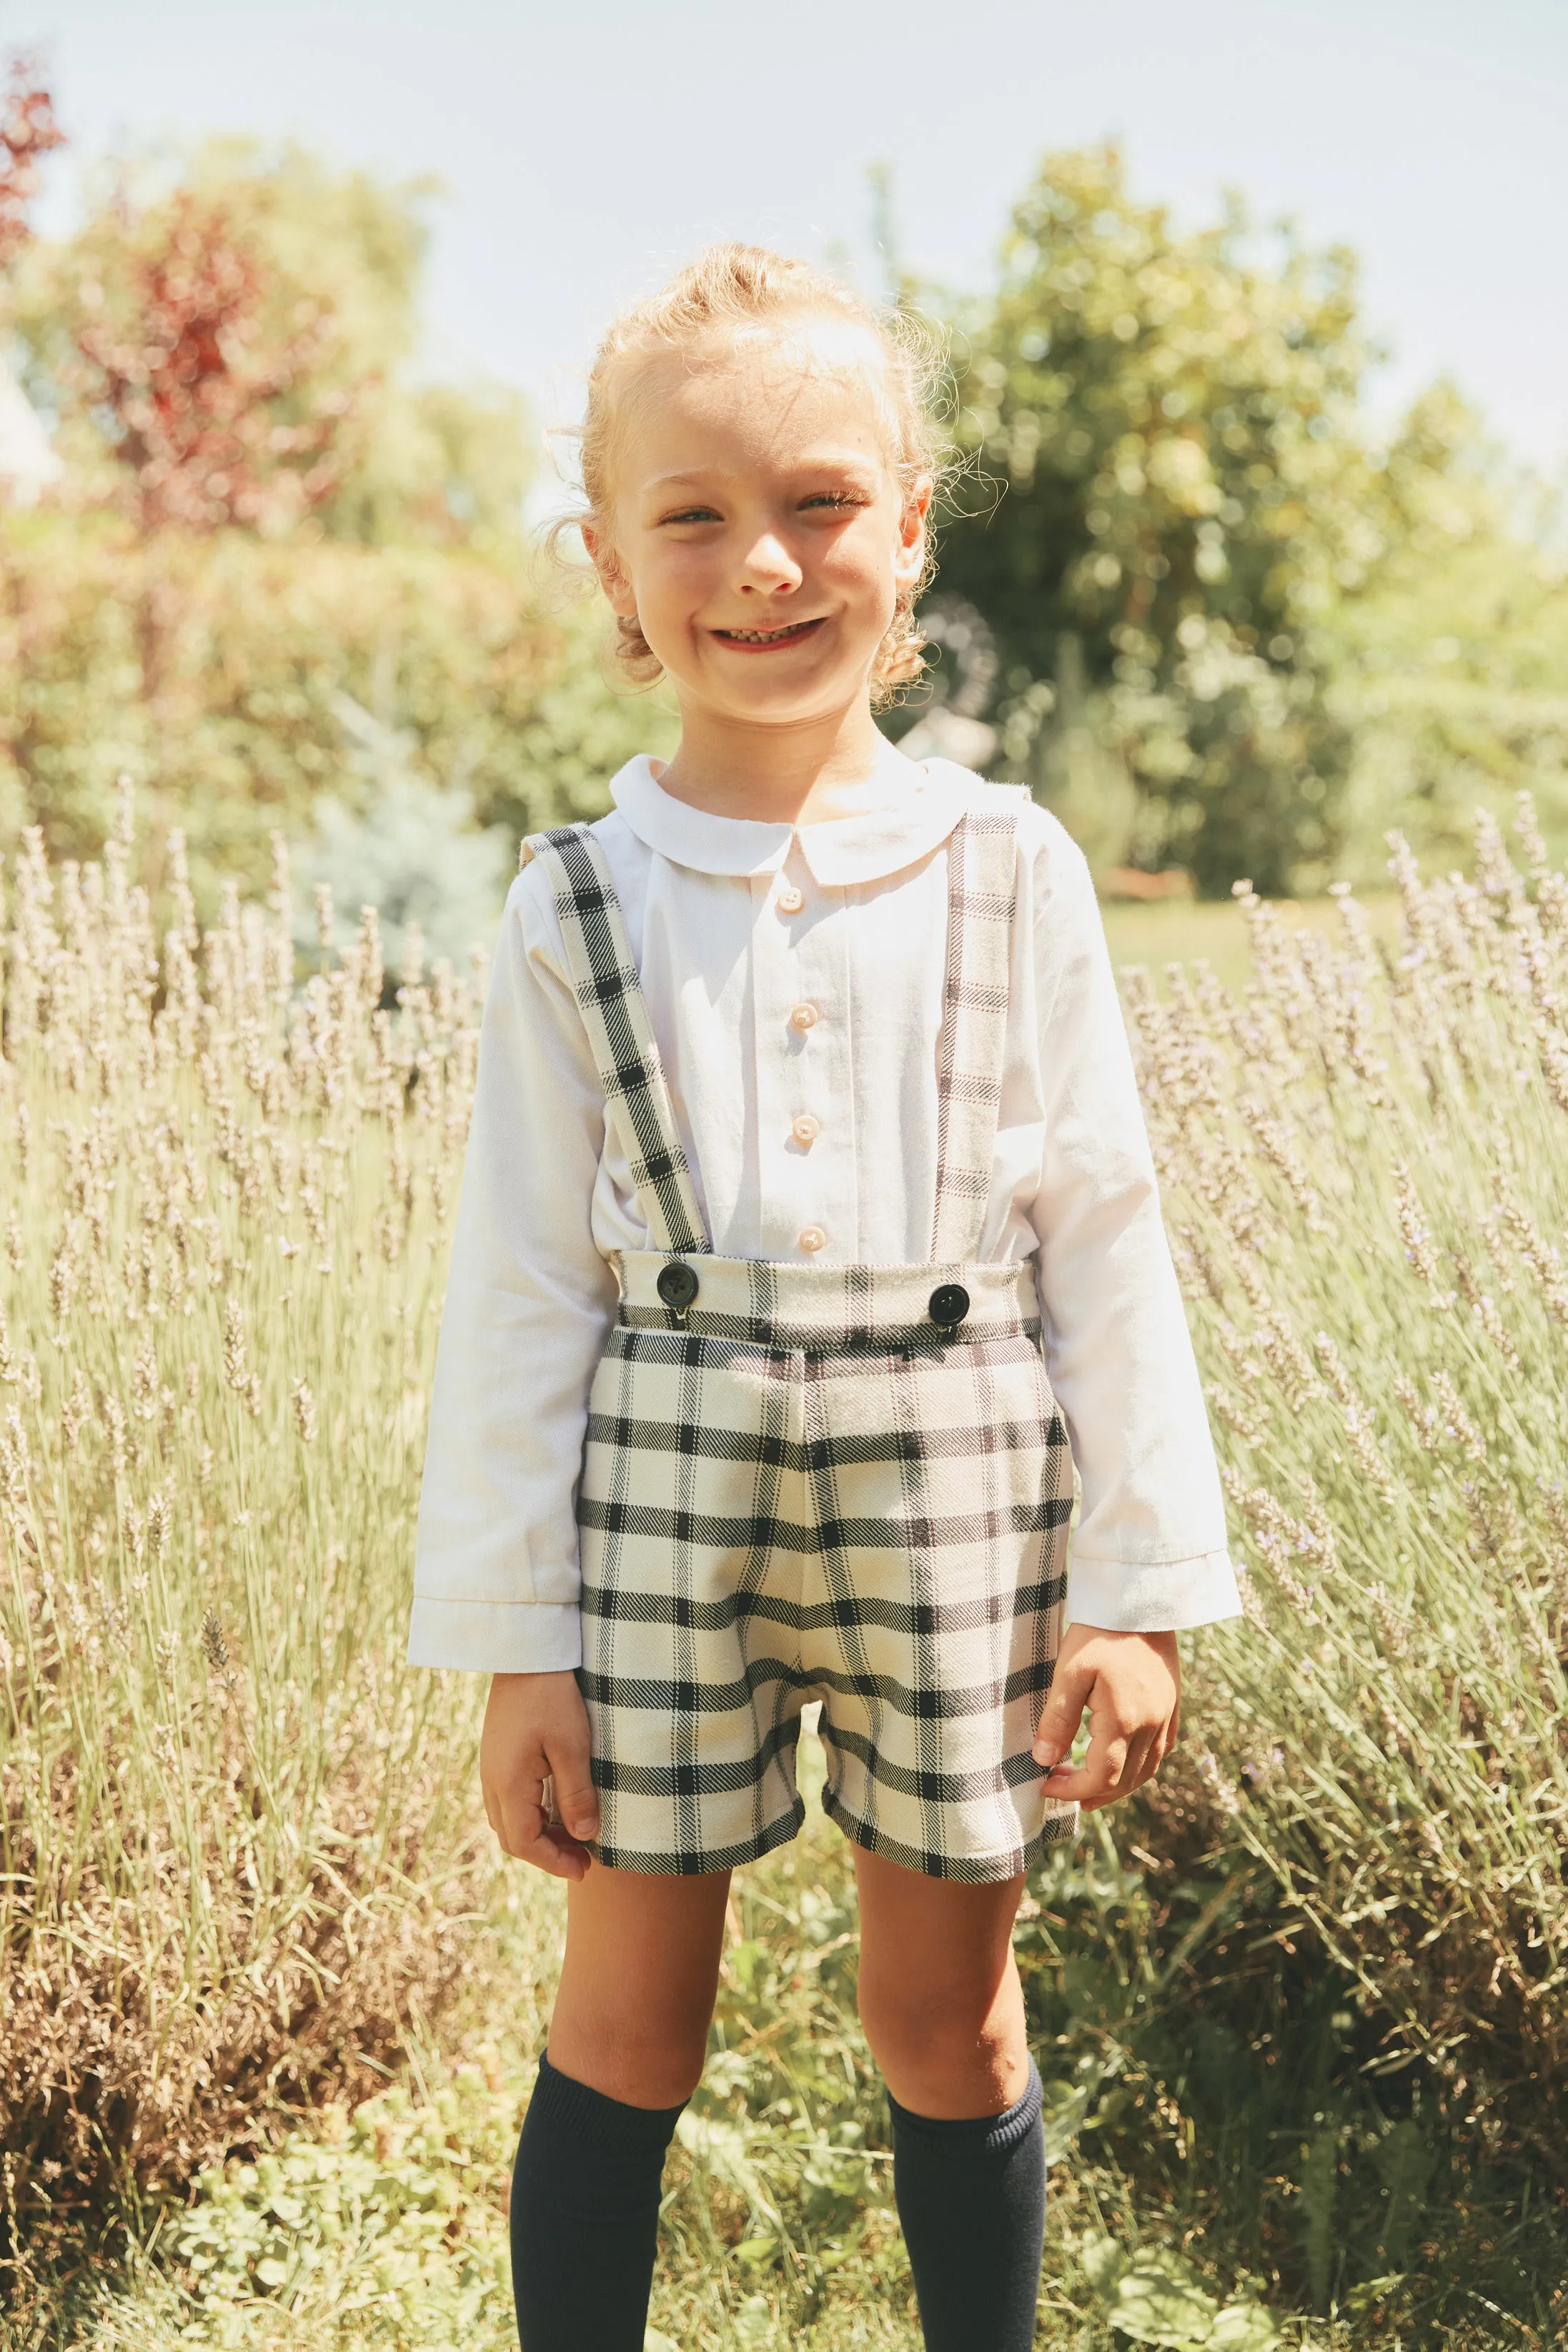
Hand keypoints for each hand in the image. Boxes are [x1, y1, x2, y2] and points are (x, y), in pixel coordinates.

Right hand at [480, 1671, 599, 1878]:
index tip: (584, 1869)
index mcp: (507, 1784)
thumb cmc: (552, 1696)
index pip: (524, 1843)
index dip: (554, 1863)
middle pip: (513, 1837)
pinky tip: (558, 1807)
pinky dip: (533, 1814)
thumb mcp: (572, 1746)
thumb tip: (585, 1836)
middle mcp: (492, 1782)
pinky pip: (509, 1800)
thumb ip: (577, 1794)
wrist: (524, 1653)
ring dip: (539, 1835)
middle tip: (583, 1859)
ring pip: (509, 1820)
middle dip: (547, 1854)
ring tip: (575, 1836)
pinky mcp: (498, 1756)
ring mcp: (492, 1768)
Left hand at [1031, 1625, 1180, 1811]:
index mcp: (1124, 1719)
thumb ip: (1057, 1719)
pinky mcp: (1172, 1705)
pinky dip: (1139, 1766)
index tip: (1045, 1785)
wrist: (1140, 1599)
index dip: (1072, 1791)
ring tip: (1087, 1785)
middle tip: (1060, 1788)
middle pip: (1125, 1781)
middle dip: (1092, 1793)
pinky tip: (1122, 1761)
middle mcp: (1151, 1725)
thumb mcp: (1069, 1671)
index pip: (1101, 1777)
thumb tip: (1044, 1760)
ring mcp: (1166, 1716)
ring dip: (1117, 1786)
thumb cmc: (1099, 1632)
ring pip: (1146, 1770)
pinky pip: (1161, 1751)